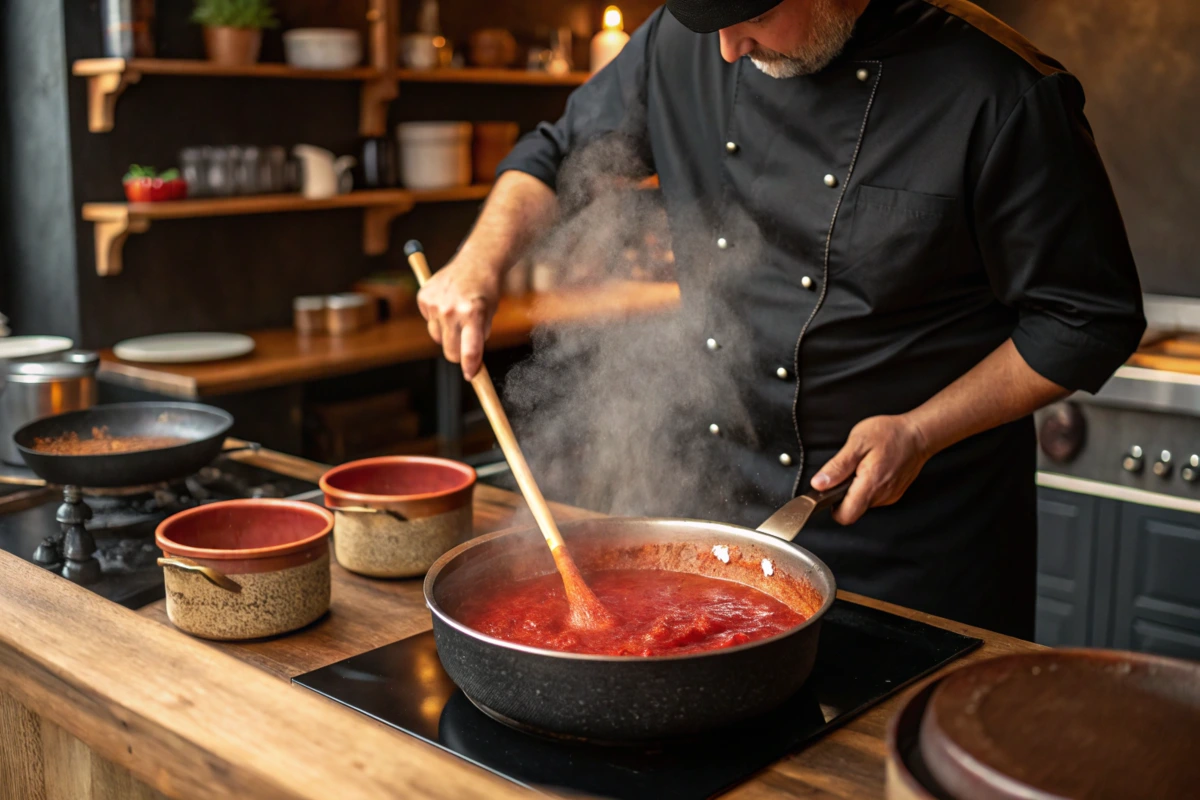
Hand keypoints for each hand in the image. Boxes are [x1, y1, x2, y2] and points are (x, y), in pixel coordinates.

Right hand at [416, 253, 501, 378]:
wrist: (476, 262)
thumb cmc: (485, 291)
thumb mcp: (489, 315)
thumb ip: (479, 337)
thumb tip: (469, 363)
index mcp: (473, 314)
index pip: (469, 351)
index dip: (470, 368)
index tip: (472, 376)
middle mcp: (452, 310)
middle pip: (450, 352)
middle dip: (459, 354)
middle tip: (467, 342)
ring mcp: (435, 304)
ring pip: (438, 338)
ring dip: (447, 334)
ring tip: (458, 314)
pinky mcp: (423, 298)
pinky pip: (429, 322)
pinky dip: (437, 318)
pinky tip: (447, 303)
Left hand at [810, 415, 931, 525]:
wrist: (917, 434)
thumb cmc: (890, 434)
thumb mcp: (857, 443)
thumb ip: (837, 466)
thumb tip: (819, 484)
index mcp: (870, 484)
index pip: (846, 515)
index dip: (832, 508)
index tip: (827, 493)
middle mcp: (881, 495)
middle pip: (853, 509)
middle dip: (843, 495)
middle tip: (846, 472)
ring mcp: (889, 496)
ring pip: (862, 503)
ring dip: (855, 490)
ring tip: (861, 467)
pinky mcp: (893, 494)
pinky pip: (873, 497)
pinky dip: (867, 487)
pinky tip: (871, 470)